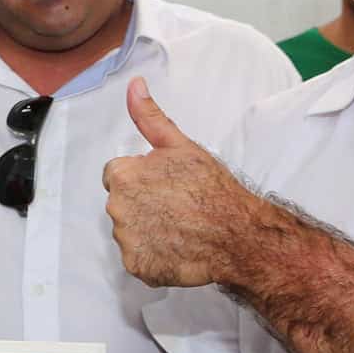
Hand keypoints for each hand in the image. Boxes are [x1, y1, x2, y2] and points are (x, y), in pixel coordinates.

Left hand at [101, 77, 258, 288]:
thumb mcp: (180, 145)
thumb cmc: (211, 188)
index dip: (142, 179)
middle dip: (143, 204)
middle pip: (122, 204)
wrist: (236, 233)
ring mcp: (126, 240)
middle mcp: (116, 208)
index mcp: (122, 175)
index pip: (117, 175)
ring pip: (130, 232)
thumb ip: (149, 117)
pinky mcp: (137, 266)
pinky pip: (140, 259)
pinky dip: (155, 256)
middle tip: (176, 206)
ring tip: (180, 227)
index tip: (166, 185)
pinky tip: (177, 248)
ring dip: (148, 230)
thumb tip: (134, 85)